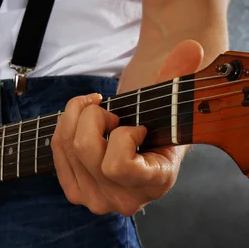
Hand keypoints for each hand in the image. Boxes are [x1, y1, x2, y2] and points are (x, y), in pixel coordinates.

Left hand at [51, 40, 203, 215]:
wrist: (147, 147)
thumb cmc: (160, 124)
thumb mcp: (171, 102)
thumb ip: (180, 75)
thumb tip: (191, 47)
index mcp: (156, 183)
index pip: (118, 165)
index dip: (123, 135)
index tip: (138, 127)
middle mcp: (124, 200)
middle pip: (85, 150)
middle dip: (94, 117)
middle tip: (112, 112)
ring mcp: (97, 200)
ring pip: (68, 147)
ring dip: (78, 117)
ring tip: (98, 112)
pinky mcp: (76, 193)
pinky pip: (58, 151)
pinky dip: (66, 127)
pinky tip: (83, 123)